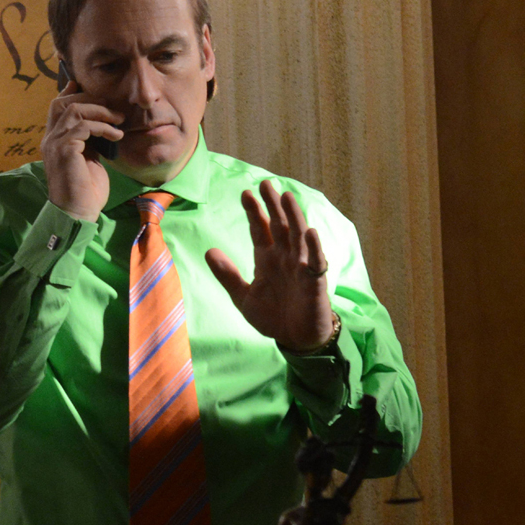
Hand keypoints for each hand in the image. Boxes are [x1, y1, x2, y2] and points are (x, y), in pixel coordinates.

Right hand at [40, 78, 124, 221]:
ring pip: (74, 111)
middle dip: (92, 100)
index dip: (73, 94)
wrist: (77, 213)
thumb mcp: (90, 160)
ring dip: (101, 112)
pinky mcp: (64, 150)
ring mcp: (55, 143)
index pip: (57, 107)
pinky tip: (116, 135)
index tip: (97, 93)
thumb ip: (90, 142)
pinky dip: (102, 127)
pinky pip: (83, 126)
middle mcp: (50, 139)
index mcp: (55, 140)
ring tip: (119, 121)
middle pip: (64, 103)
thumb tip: (103, 127)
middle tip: (114, 109)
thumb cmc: (86, 191)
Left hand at [206, 180, 333, 351]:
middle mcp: (285, 258)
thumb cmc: (273, 317)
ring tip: (287, 196)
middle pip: (280, 226)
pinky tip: (311, 232)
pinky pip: (316, 262)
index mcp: (267, 259)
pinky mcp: (315, 281)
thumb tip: (208, 251)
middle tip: (266, 184)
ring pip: (298, 237)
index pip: (261, 230)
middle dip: (273, 205)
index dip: (254, 212)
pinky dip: (314, 248)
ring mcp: (301, 267)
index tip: (245, 193)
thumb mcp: (243, 297)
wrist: (295, 340)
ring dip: (294, 217)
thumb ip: (228, 275)